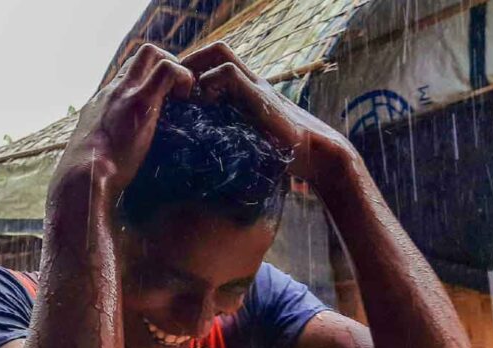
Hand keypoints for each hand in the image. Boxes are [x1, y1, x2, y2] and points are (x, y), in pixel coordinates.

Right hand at [53, 43, 194, 202]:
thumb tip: (110, 167)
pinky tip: (187, 98)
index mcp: (98, 106)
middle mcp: (109, 93)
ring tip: (184, 93)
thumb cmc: (88, 179)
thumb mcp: (93, 157)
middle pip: (137, 57)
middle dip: (165, 64)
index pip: (124, 76)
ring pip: (150, 53)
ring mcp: (123, 93)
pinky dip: (182, 77)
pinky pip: (166, 70)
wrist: (81, 180)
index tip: (162, 100)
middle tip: (178, 91)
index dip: (148, 81)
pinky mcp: (139, 102)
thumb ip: (104, 151)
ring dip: (173, 66)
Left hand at [182, 42, 356, 181]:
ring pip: (220, 53)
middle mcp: (251, 81)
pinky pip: (228, 73)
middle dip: (190, 63)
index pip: (215, 61)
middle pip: (216, 50)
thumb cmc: (282, 153)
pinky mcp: (260, 95)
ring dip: (197, 69)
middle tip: (176, 89)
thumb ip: (229, 133)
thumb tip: (202, 150)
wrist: (316, 153)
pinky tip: (205, 104)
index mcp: (247, 89)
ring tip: (187, 94)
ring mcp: (256, 85)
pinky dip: (210, 83)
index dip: (193, 69)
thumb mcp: (248, 139)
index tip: (178, 92)